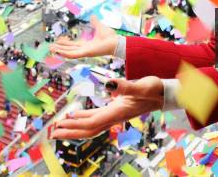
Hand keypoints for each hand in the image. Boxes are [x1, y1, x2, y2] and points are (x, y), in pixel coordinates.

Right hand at [49, 15, 117, 58]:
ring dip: (60, 51)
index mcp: (86, 44)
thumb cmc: (110, 37)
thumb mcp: (99, 27)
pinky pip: (73, 55)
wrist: (116, 42)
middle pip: (69, 49)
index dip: (65, 44)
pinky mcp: (86, 53)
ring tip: (51, 49)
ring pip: (69, 52)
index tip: (58, 41)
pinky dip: (65, 53)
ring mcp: (84, 52)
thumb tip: (93, 16)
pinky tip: (58, 52)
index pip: (73, 45)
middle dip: (59, 48)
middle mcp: (84, 49)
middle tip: (50, 47)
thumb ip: (95, 22)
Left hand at [49, 76, 163, 138]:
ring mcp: (115, 114)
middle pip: (89, 129)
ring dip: (74, 127)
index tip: (60, 125)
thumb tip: (108, 83)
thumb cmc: (155, 89)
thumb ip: (126, 86)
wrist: (165, 95)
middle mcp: (115, 116)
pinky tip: (76, 116)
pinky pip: (96, 118)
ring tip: (59, 126)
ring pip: (91, 125)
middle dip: (70, 132)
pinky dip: (84, 119)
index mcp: (118, 112)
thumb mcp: (142, 85)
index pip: (93, 122)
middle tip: (52, 133)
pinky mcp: (116, 110)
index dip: (75, 125)